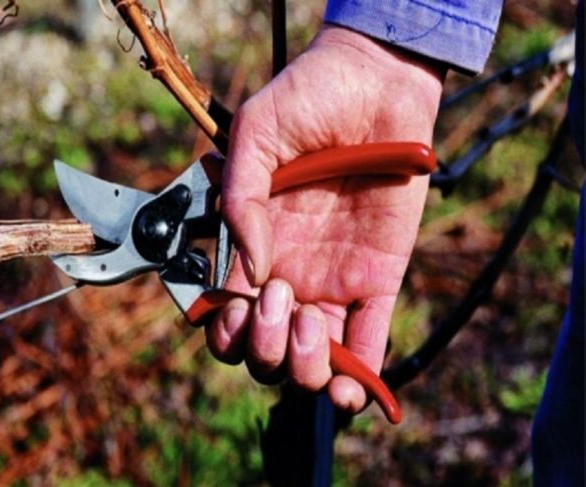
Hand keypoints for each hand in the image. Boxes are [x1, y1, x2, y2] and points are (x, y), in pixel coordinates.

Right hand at [205, 26, 443, 412]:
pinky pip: (371, 341)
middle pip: (266, 351)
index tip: (231, 306)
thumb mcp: (255, 136)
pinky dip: (361, 378)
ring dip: (303, 365)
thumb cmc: (309, 98)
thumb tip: (253, 269)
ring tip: (310, 322)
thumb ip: (240, 199)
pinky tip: (348, 389)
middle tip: (277, 298)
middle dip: (262, 348)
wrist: (376, 82)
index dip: (223, 331)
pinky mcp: (378, 278)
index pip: (226, 317)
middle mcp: (290, 273)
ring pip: (314, 360)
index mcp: (253, 247)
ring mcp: (334, 280)